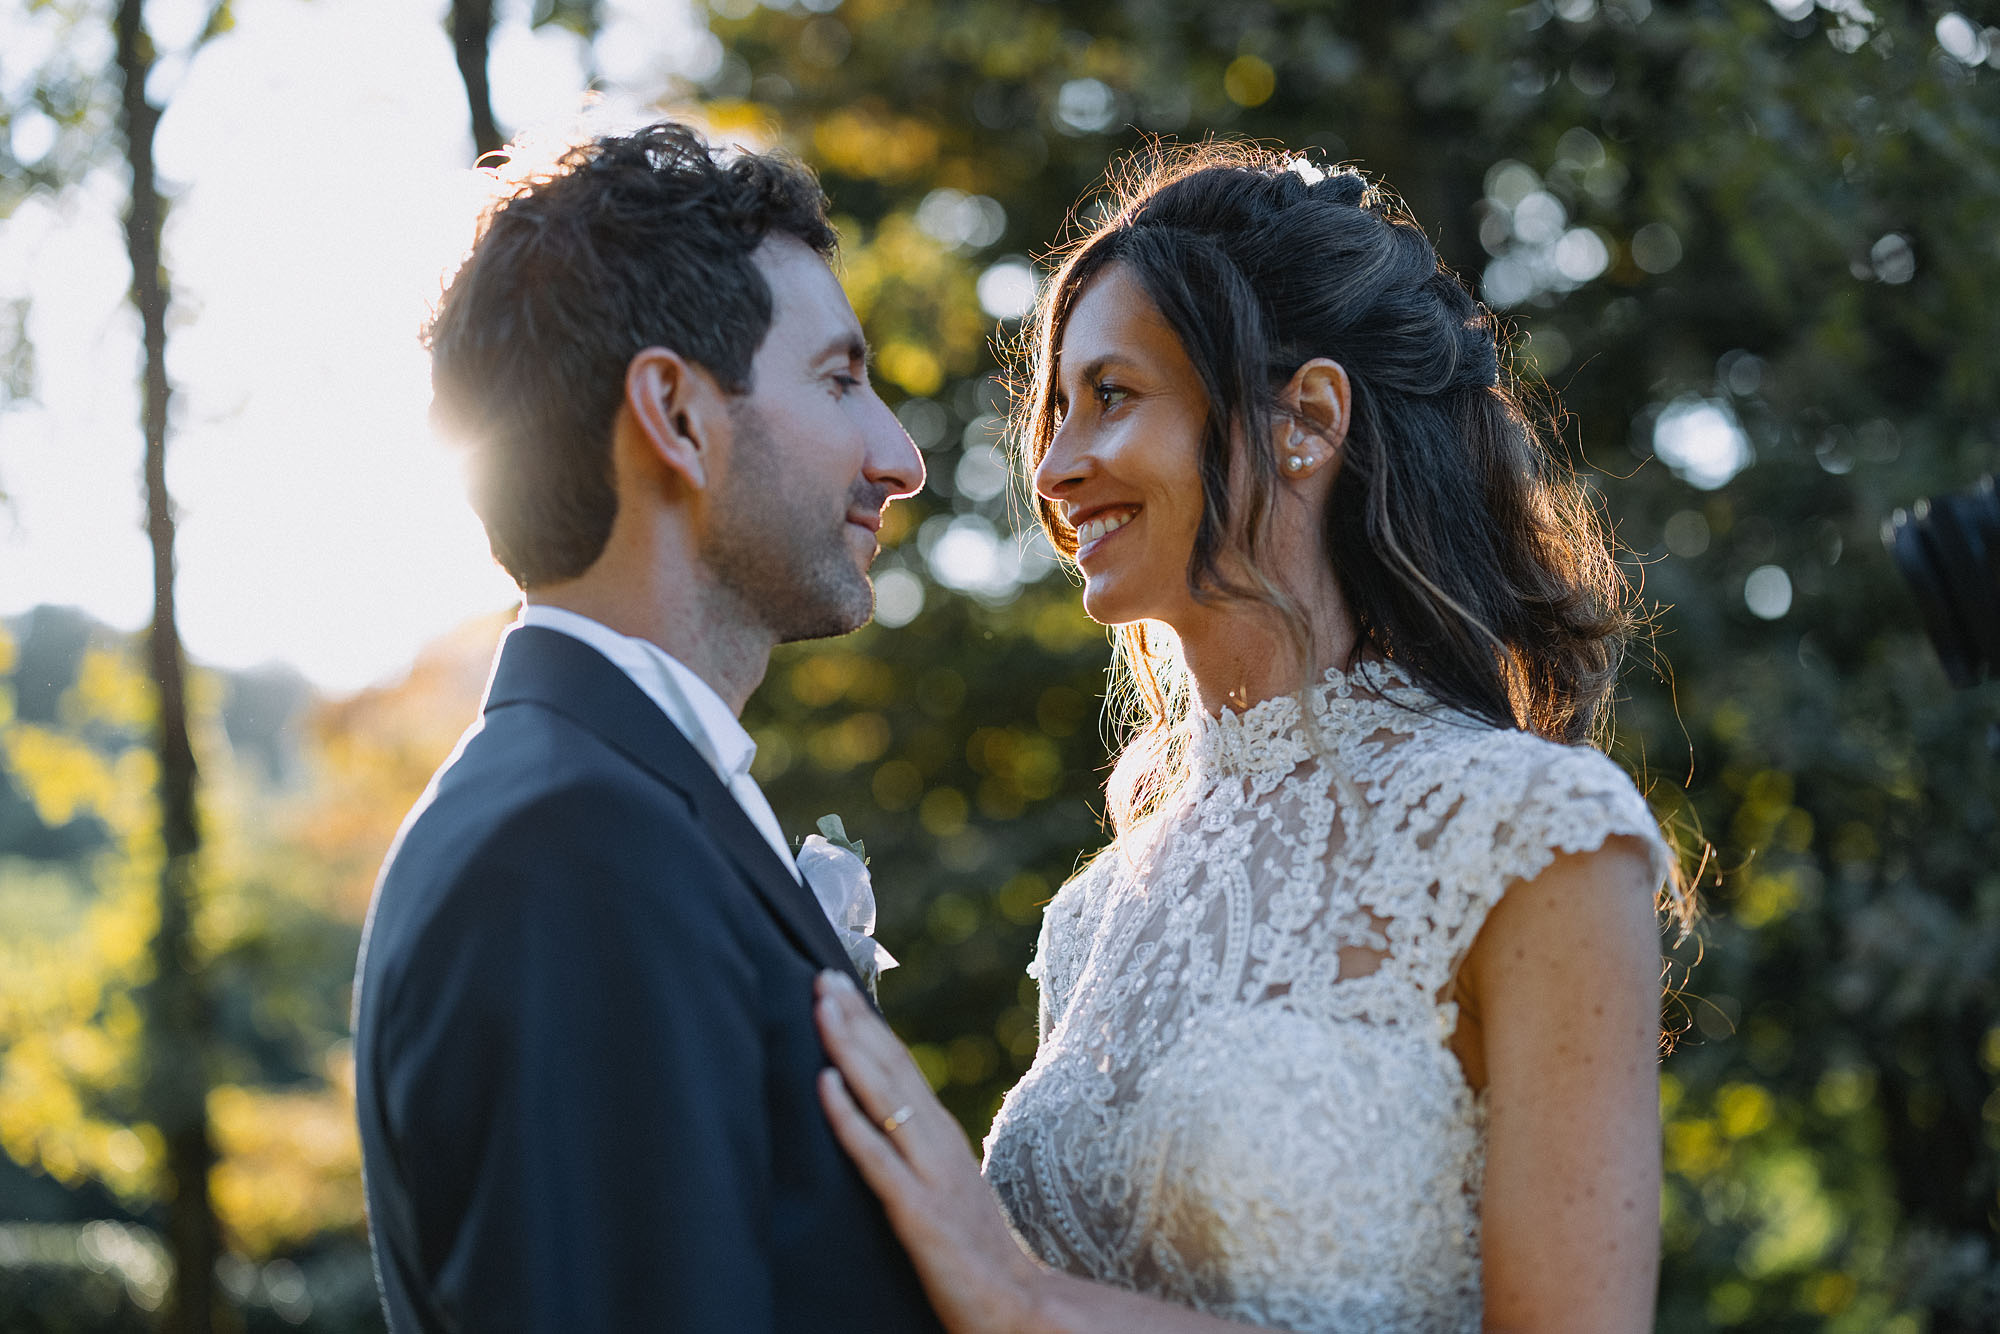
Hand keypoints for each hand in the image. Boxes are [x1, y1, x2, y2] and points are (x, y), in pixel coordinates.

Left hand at [814, 970, 1048, 1333]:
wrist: (1020, 1311)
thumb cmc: (978, 1258)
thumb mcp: (948, 1191)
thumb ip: (920, 1157)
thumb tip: (888, 1127)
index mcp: (944, 1139)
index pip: (902, 1068)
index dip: (870, 1026)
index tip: (840, 988)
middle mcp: (940, 1145)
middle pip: (892, 1067)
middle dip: (854, 1019)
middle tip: (820, 974)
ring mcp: (931, 1176)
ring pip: (883, 1096)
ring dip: (848, 1047)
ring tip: (820, 1006)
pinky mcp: (918, 1213)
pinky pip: (876, 1157)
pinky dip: (847, 1116)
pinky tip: (823, 1084)